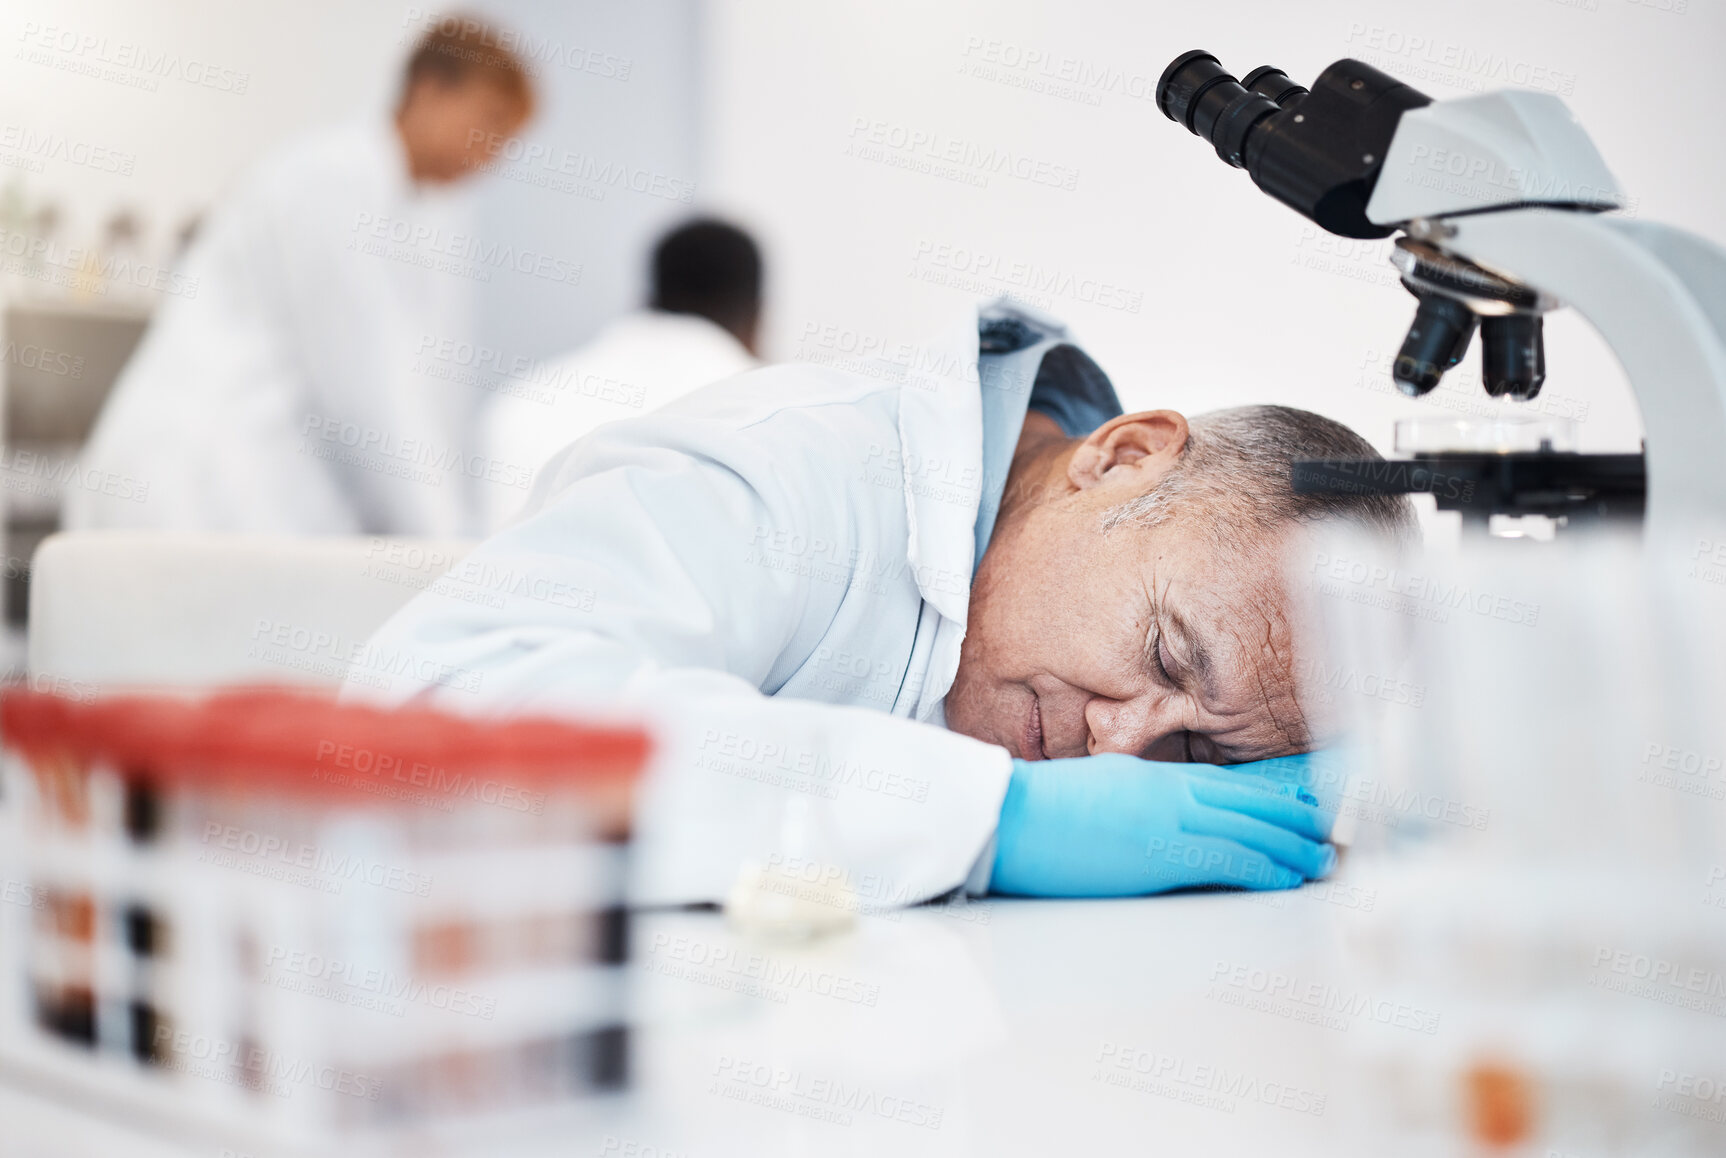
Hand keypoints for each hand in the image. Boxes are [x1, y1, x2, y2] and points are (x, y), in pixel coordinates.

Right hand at [990, 753, 1336, 897]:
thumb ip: (1128, 799)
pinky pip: (1229, 859)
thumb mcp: (1090, 791)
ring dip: (1289, 845)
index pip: (1221, 784)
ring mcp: (1167, 821)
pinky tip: (1286, 873)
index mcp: (1148, 777)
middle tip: (1324, 829)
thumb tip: (1147, 815)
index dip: (1264, 795)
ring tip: (1319, 857)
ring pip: (1248, 829)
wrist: (1005, 817)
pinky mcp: (1162, 854)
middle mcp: (1166, 792)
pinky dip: (1264, 865)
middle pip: (1245, 803)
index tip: (1294, 802)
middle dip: (1290, 818)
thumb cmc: (1032, 811)